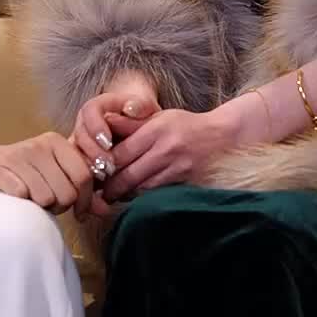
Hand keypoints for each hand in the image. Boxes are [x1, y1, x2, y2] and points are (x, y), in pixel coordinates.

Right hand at [0, 130, 93, 214]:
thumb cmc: (23, 172)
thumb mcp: (53, 174)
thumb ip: (81, 190)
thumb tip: (106, 210)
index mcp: (56, 142)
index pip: (84, 176)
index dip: (85, 201)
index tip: (79, 213)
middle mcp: (39, 146)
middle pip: (66, 193)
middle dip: (59, 206)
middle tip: (47, 203)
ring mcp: (17, 156)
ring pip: (45, 198)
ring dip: (39, 206)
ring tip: (30, 199)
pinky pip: (21, 196)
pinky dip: (20, 202)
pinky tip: (14, 196)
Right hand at [71, 71, 160, 172]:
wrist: (133, 123)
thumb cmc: (139, 115)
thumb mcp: (143, 107)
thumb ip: (140, 106)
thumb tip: (131, 109)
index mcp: (96, 106)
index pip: (89, 111)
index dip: (96, 127)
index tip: (108, 142)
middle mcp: (83, 123)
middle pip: (80, 135)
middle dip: (93, 152)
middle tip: (108, 166)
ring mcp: (79, 141)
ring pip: (75, 152)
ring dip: (89, 165)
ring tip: (104, 177)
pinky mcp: (80, 157)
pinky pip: (78, 166)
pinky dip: (88, 176)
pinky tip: (99, 185)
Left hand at [103, 105, 238, 200]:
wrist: (223, 138)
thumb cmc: (186, 126)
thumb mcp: (159, 117)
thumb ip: (132, 124)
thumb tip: (105, 122)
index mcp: (156, 129)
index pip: (121, 152)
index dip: (103, 166)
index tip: (93, 172)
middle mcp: (166, 148)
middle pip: (128, 174)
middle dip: (110, 187)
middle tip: (97, 193)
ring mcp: (177, 168)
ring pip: (141, 188)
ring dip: (124, 195)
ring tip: (111, 198)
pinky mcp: (186, 183)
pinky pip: (157, 194)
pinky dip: (143, 198)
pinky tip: (133, 198)